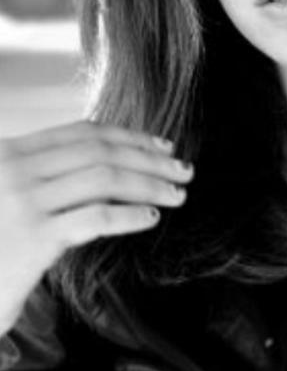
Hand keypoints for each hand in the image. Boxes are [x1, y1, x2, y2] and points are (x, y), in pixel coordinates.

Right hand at [0, 120, 192, 335]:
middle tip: (184, 169)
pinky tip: (150, 218)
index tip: (163, 145)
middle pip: (100, 152)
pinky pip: (95, 217)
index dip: (129, 136)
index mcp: (10, 152)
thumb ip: (46, 178)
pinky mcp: (33, 237)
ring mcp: (22, 201)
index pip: (83, 133)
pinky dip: (129, 215)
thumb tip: (110, 169)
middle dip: (149, 158)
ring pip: (104, 179)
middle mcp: (13, 169)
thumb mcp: (10, 198)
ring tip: (177, 194)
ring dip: (150, 183)